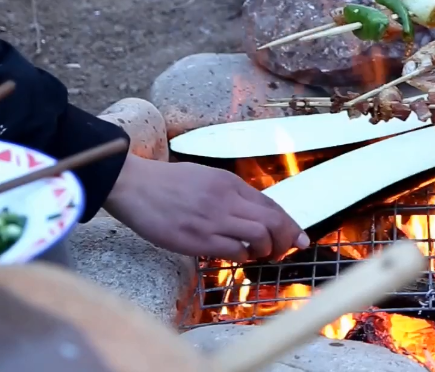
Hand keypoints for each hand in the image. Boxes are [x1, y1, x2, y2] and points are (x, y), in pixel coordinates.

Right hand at [104, 155, 308, 260]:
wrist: (134, 185)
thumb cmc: (168, 184)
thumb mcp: (207, 178)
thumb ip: (231, 194)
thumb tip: (256, 214)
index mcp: (230, 183)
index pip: (272, 206)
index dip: (291, 225)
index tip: (301, 239)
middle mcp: (226, 199)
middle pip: (273, 222)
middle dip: (285, 240)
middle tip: (282, 252)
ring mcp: (212, 219)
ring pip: (259, 236)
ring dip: (265, 250)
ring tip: (258, 255)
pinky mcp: (196, 238)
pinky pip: (233, 251)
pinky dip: (241, 257)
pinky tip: (235, 256)